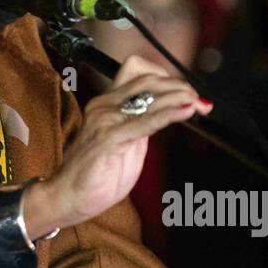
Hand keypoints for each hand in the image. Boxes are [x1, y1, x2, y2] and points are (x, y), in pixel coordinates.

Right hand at [35, 55, 211, 232]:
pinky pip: (145, 122)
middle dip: (178, 86)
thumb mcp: (126, 142)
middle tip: (198, 98)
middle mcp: (104, 105)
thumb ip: (142, 124)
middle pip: (147, 80)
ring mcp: (105, 120)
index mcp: (107, 103)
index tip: (186, 91)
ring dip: (179, 97)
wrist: (68, 197)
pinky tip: (186, 111)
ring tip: (198, 102)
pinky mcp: (108, 139)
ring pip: (149, 97)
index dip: (165, 76)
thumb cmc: (96, 174)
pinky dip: (169, 114)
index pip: (137, 71)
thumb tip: (169, 112)